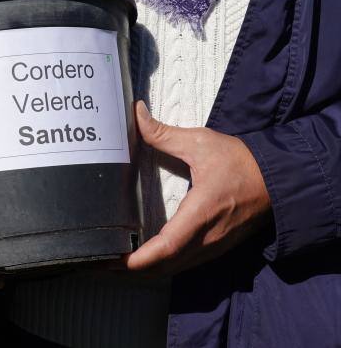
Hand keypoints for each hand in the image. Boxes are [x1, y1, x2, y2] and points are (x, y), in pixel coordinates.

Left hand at [125, 101, 270, 274]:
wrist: (281, 178)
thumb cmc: (241, 161)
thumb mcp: (200, 142)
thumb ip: (164, 134)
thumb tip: (136, 114)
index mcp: (202, 213)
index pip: (167, 246)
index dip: (139, 258)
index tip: (115, 259)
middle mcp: (208, 237)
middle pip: (165, 266)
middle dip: (132, 268)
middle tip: (101, 260)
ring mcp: (214, 247)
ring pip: (174, 268)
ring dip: (146, 269)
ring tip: (116, 261)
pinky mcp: (217, 248)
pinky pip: (185, 264)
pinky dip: (163, 265)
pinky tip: (145, 257)